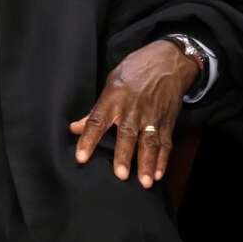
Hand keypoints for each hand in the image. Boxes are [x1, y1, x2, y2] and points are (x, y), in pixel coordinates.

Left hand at [69, 40, 196, 188]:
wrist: (167, 60)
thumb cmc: (135, 70)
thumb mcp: (111, 82)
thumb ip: (96, 109)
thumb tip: (75, 127)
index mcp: (114, 98)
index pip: (98, 121)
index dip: (88, 139)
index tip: (81, 157)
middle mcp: (133, 108)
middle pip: (128, 134)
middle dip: (125, 155)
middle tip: (121, 174)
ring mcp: (152, 115)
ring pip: (150, 142)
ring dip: (148, 163)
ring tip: (146, 181)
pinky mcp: (167, 120)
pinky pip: (165, 142)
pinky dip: (163, 159)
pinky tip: (159, 174)